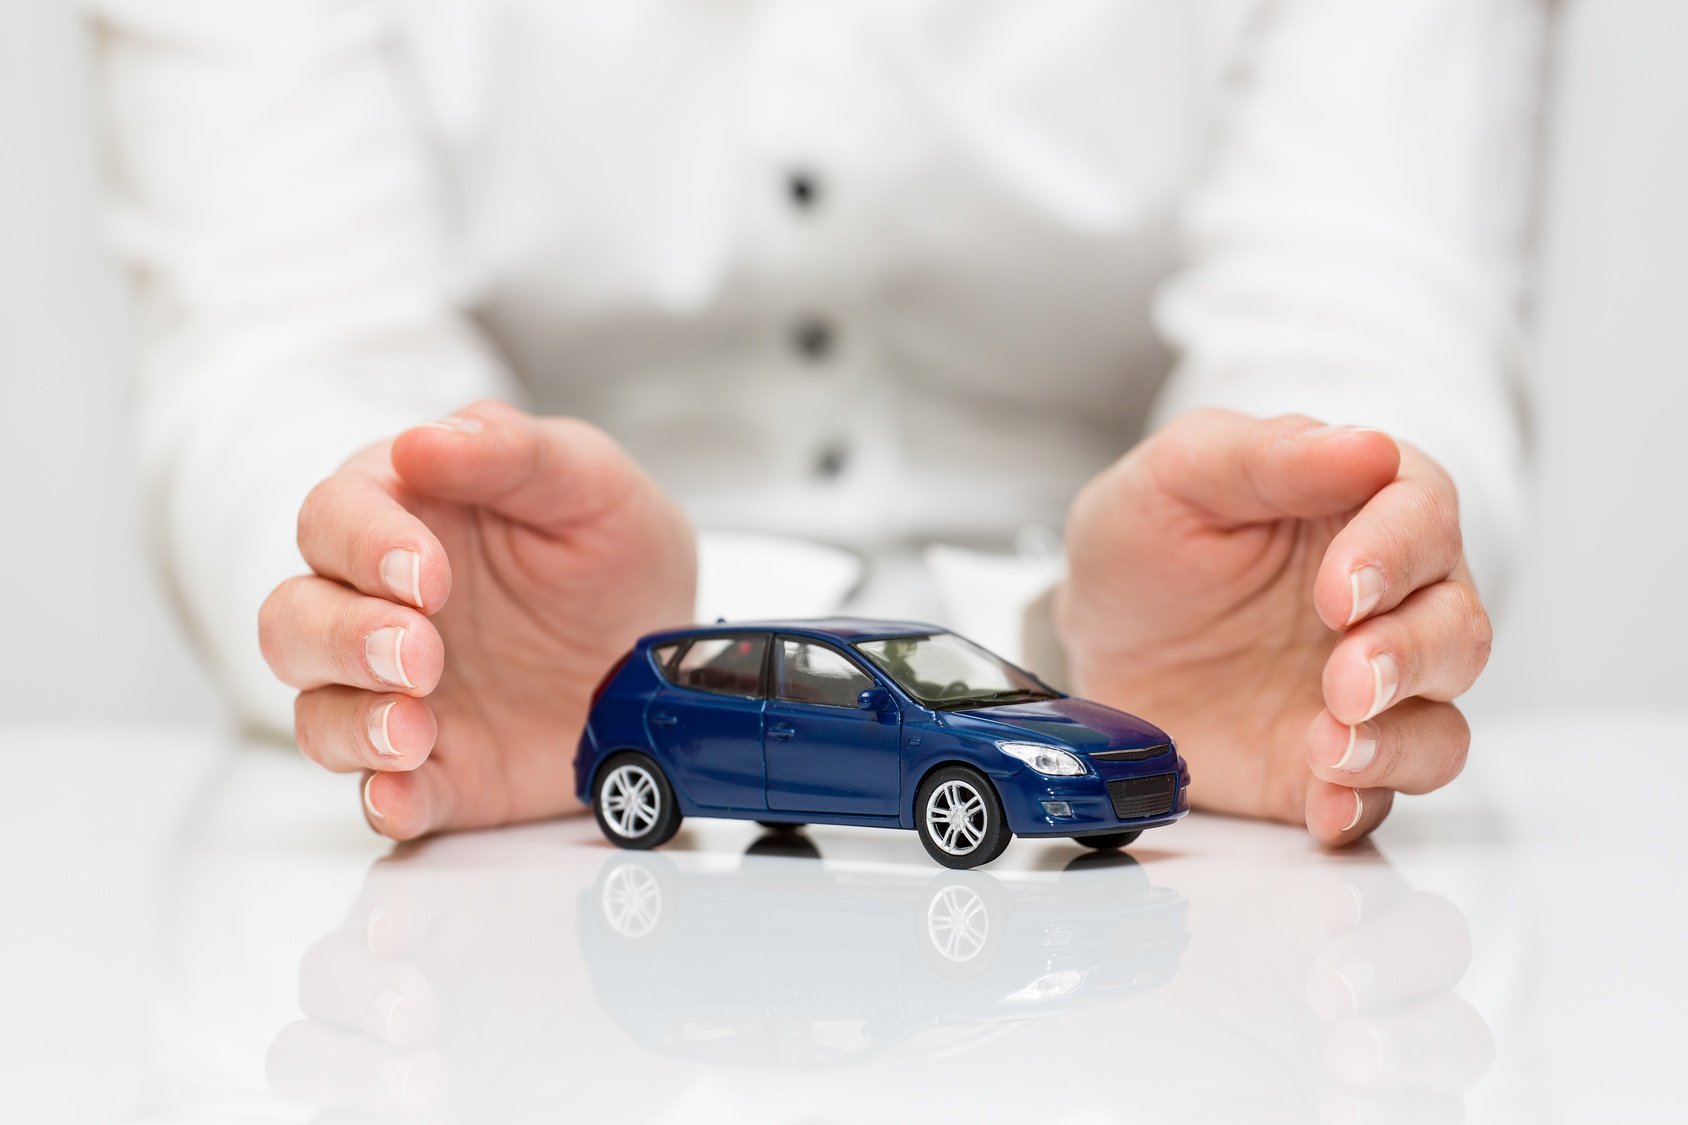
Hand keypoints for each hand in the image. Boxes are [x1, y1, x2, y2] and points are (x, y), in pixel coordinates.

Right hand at [259, 401, 695, 839]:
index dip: (364, 545)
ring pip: (316, 708)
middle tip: (418, 653)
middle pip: (296, 617)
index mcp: (407, 518)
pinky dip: (384, 800)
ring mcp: (399, 695)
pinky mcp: (435, 770)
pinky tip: (402, 795)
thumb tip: (422, 440)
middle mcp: (380, 608)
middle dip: (344, 638)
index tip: (425, 573)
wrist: (665, 656)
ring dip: (351, 721)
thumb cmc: (613, 555)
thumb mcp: (590, 482)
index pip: (337, 517)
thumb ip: (513, 452)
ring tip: (413, 730)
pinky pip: (381, 794)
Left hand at [1056, 409, 1490, 842]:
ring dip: (1400, 741)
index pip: (1424, 516)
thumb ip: (1266, 456)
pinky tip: (1325, 802)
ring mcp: (1366, 692)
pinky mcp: (1331, 764)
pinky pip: (1381, 794)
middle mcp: (1388, 605)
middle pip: (1457, 627)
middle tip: (1346, 678)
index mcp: (1361, 511)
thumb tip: (1366, 447)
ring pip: (1441, 722)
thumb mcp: (1180, 474)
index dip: (1397, 553)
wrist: (1094, 635)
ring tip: (1331, 746)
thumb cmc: (1148, 539)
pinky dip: (1363, 803)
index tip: (1342, 589)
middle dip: (1412, 656)